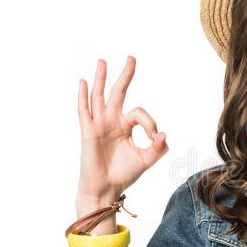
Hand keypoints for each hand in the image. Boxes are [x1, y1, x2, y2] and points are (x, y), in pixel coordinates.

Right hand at [76, 56, 168, 200]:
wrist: (106, 188)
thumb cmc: (124, 174)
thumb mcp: (146, 159)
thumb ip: (158, 148)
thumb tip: (164, 134)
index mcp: (125, 126)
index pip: (140, 112)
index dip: (150, 122)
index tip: (155, 137)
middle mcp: (112, 121)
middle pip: (119, 92)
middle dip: (125, 75)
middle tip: (131, 58)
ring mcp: (99, 124)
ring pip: (100, 96)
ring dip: (101, 78)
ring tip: (102, 61)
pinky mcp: (88, 131)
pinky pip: (84, 111)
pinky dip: (83, 96)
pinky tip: (82, 82)